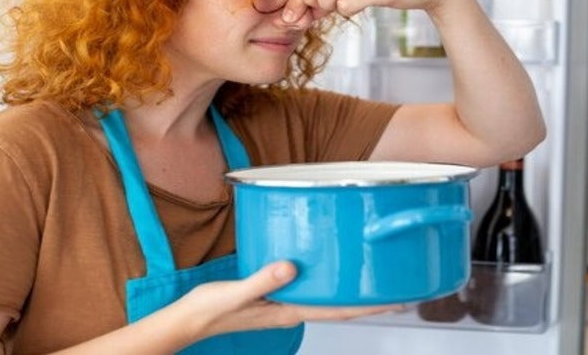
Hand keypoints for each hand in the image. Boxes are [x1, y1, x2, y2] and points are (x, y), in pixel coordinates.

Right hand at [178, 261, 402, 339]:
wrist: (188, 320)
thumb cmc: (210, 310)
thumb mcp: (236, 293)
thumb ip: (263, 280)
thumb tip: (291, 267)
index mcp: (289, 311)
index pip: (339, 310)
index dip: (370, 306)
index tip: (398, 301)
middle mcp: (291, 309)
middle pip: (340, 305)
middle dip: (370, 299)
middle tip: (398, 287)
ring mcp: (283, 303)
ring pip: (326, 297)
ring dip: (351, 290)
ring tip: (372, 278)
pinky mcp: (273, 294)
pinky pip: (308, 288)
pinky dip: (326, 280)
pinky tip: (328, 268)